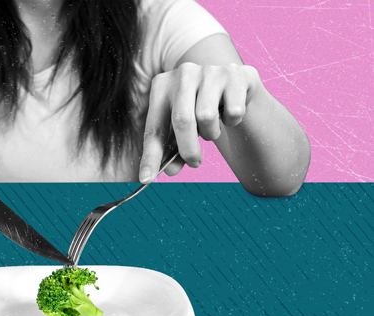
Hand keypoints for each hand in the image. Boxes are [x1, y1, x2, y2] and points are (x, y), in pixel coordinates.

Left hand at [139, 62, 261, 181]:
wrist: (233, 85)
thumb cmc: (198, 109)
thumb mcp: (181, 129)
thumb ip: (173, 150)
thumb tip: (169, 171)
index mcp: (161, 85)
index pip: (153, 127)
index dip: (150, 156)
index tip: (146, 178)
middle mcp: (184, 73)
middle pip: (182, 120)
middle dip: (188, 149)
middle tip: (194, 162)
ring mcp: (210, 70)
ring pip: (207, 117)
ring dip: (211, 133)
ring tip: (211, 128)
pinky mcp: (236, 74)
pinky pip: (233, 112)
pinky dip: (232, 122)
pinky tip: (228, 112)